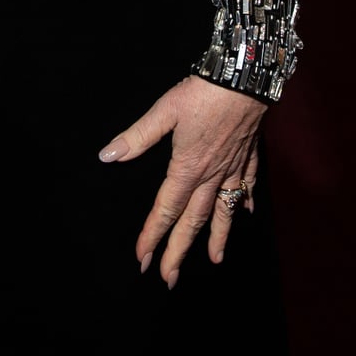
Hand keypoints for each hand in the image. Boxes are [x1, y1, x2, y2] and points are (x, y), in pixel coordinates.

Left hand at [99, 77, 268, 286]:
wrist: (244, 78)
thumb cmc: (202, 93)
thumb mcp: (164, 112)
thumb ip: (137, 137)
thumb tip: (108, 155)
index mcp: (187, 168)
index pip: (166, 210)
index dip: (153, 235)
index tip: (143, 259)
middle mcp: (211, 175)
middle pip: (193, 220)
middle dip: (180, 250)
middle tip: (170, 277)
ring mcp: (232, 167)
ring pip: (223, 211)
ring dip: (218, 237)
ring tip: (214, 259)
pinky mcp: (247, 155)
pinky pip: (246, 185)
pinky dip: (244, 201)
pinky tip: (246, 212)